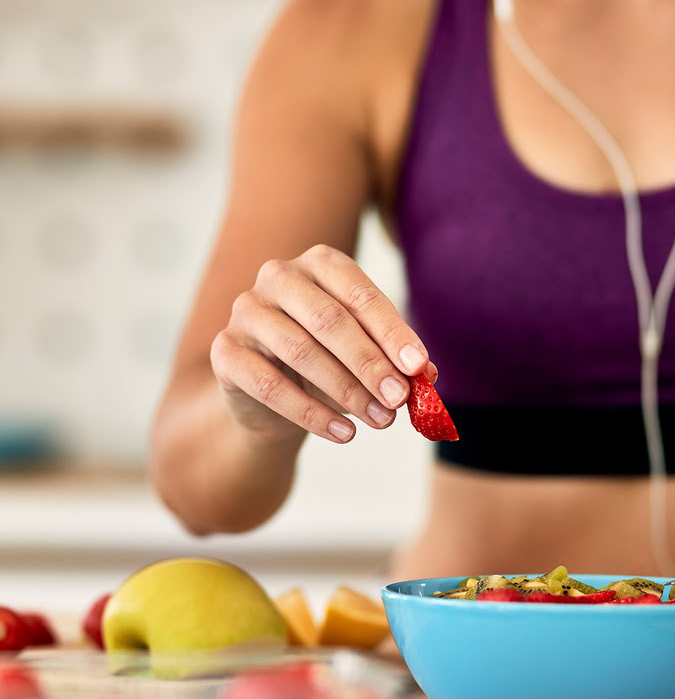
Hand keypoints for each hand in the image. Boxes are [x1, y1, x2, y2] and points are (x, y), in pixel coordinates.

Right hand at [210, 244, 435, 442]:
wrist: (269, 399)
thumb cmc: (326, 365)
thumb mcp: (364, 358)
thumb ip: (395, 361)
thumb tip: (426, 376)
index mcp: (319, 265)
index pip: (359, 293)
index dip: (392, 332)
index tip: (418, 367)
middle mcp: (278, 277)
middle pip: (328, 319)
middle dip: (369, 362)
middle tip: (399, 399)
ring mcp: (246, 311)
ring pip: (299, 351)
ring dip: (346, 391)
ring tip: (380, 421)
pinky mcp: (225, 351)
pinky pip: (268, 385)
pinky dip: (310, 413)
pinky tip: (343, 433)